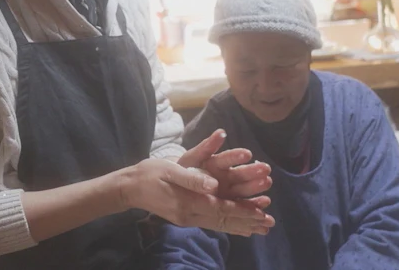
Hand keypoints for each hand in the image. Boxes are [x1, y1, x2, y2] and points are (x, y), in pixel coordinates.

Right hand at [118, 158, 274, 236]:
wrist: (130, 188)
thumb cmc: (150, 173)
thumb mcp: (170, 169)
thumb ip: (192, 178)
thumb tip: (214, 184)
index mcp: (188, 203)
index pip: (221, 209)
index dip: (242, 210)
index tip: (261, 212)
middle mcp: (190, 215)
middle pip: (224, 221)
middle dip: (247, 222)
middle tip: (268, 224)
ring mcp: (187, 219)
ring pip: (219, 225)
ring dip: (240, 226)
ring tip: (259, 229)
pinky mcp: (185, 218)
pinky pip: (211, 224)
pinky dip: (227, 226)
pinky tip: (238, 228)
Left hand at [178, 129, 272, 200]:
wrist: (179, 189)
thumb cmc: (184, 171)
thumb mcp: (192, 158)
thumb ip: (205, 147)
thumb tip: (221, 132)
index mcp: (215, 163)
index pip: (226, 158)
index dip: (236, 156)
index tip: (247, 153)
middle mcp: (225, 176)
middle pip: (239, 173)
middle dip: (253, 171)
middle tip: (266, 168)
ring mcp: (229, 191)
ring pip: (244, 188)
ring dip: (256, 185)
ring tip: (267, 182)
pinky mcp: (230, 204)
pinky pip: (243, 204)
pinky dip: (254, 204)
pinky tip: (266, 202)